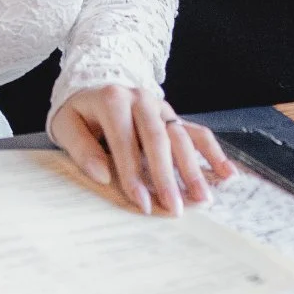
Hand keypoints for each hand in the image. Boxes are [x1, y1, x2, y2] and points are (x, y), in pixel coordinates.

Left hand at [48, 86, 236, 214]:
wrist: (94, 86)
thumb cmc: (80, 112)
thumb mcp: (67, 124)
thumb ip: (81, 148)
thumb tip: (103, 175)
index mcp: (113, 100)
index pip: (125, 141)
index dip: (133, 174)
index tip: (141, 203)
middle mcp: (141, 100)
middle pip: (159, 139)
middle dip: (168, 176)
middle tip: (175, 208)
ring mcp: (161, 107)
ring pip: (181, 137)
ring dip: (194, 169)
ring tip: (202, 199)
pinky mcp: (173, 116)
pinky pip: (198, 132)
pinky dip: (214, 152)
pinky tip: (227, 173)